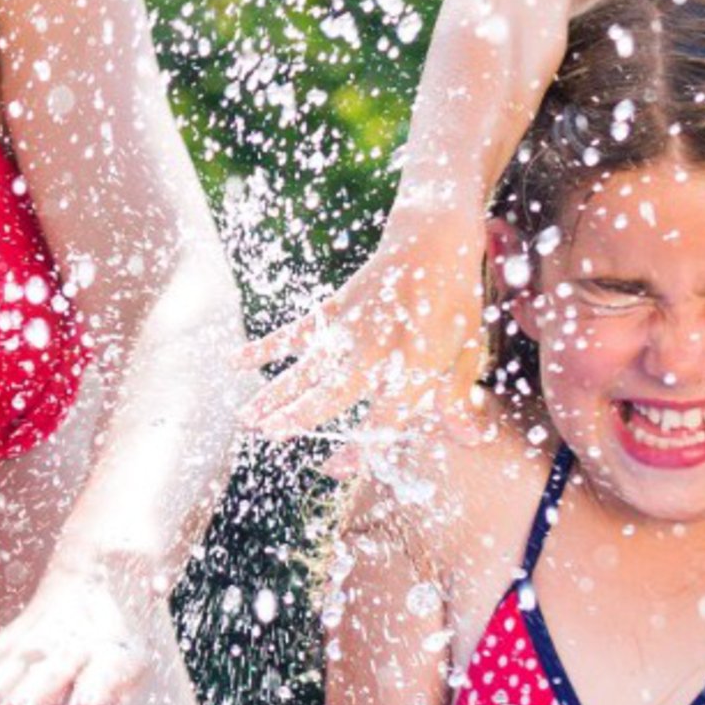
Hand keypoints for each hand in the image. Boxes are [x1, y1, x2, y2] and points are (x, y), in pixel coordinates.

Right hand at [243, 231, 484, 441]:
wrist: (433, 238)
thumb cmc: (455, 299)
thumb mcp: (467, 349)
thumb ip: (457, 395)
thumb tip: (468, 438)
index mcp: (414, 368)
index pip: (384, 421)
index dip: (362, 449)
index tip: (337, 466)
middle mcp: (378, 352)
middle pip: (332, 394)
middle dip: (299, 417)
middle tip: (271, 435)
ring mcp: (352, 329)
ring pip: (308, 369)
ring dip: (276, 393)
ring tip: (247, 417)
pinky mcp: (336, 308)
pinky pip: (297, 331)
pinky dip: (266, 344)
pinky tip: (237, 360)